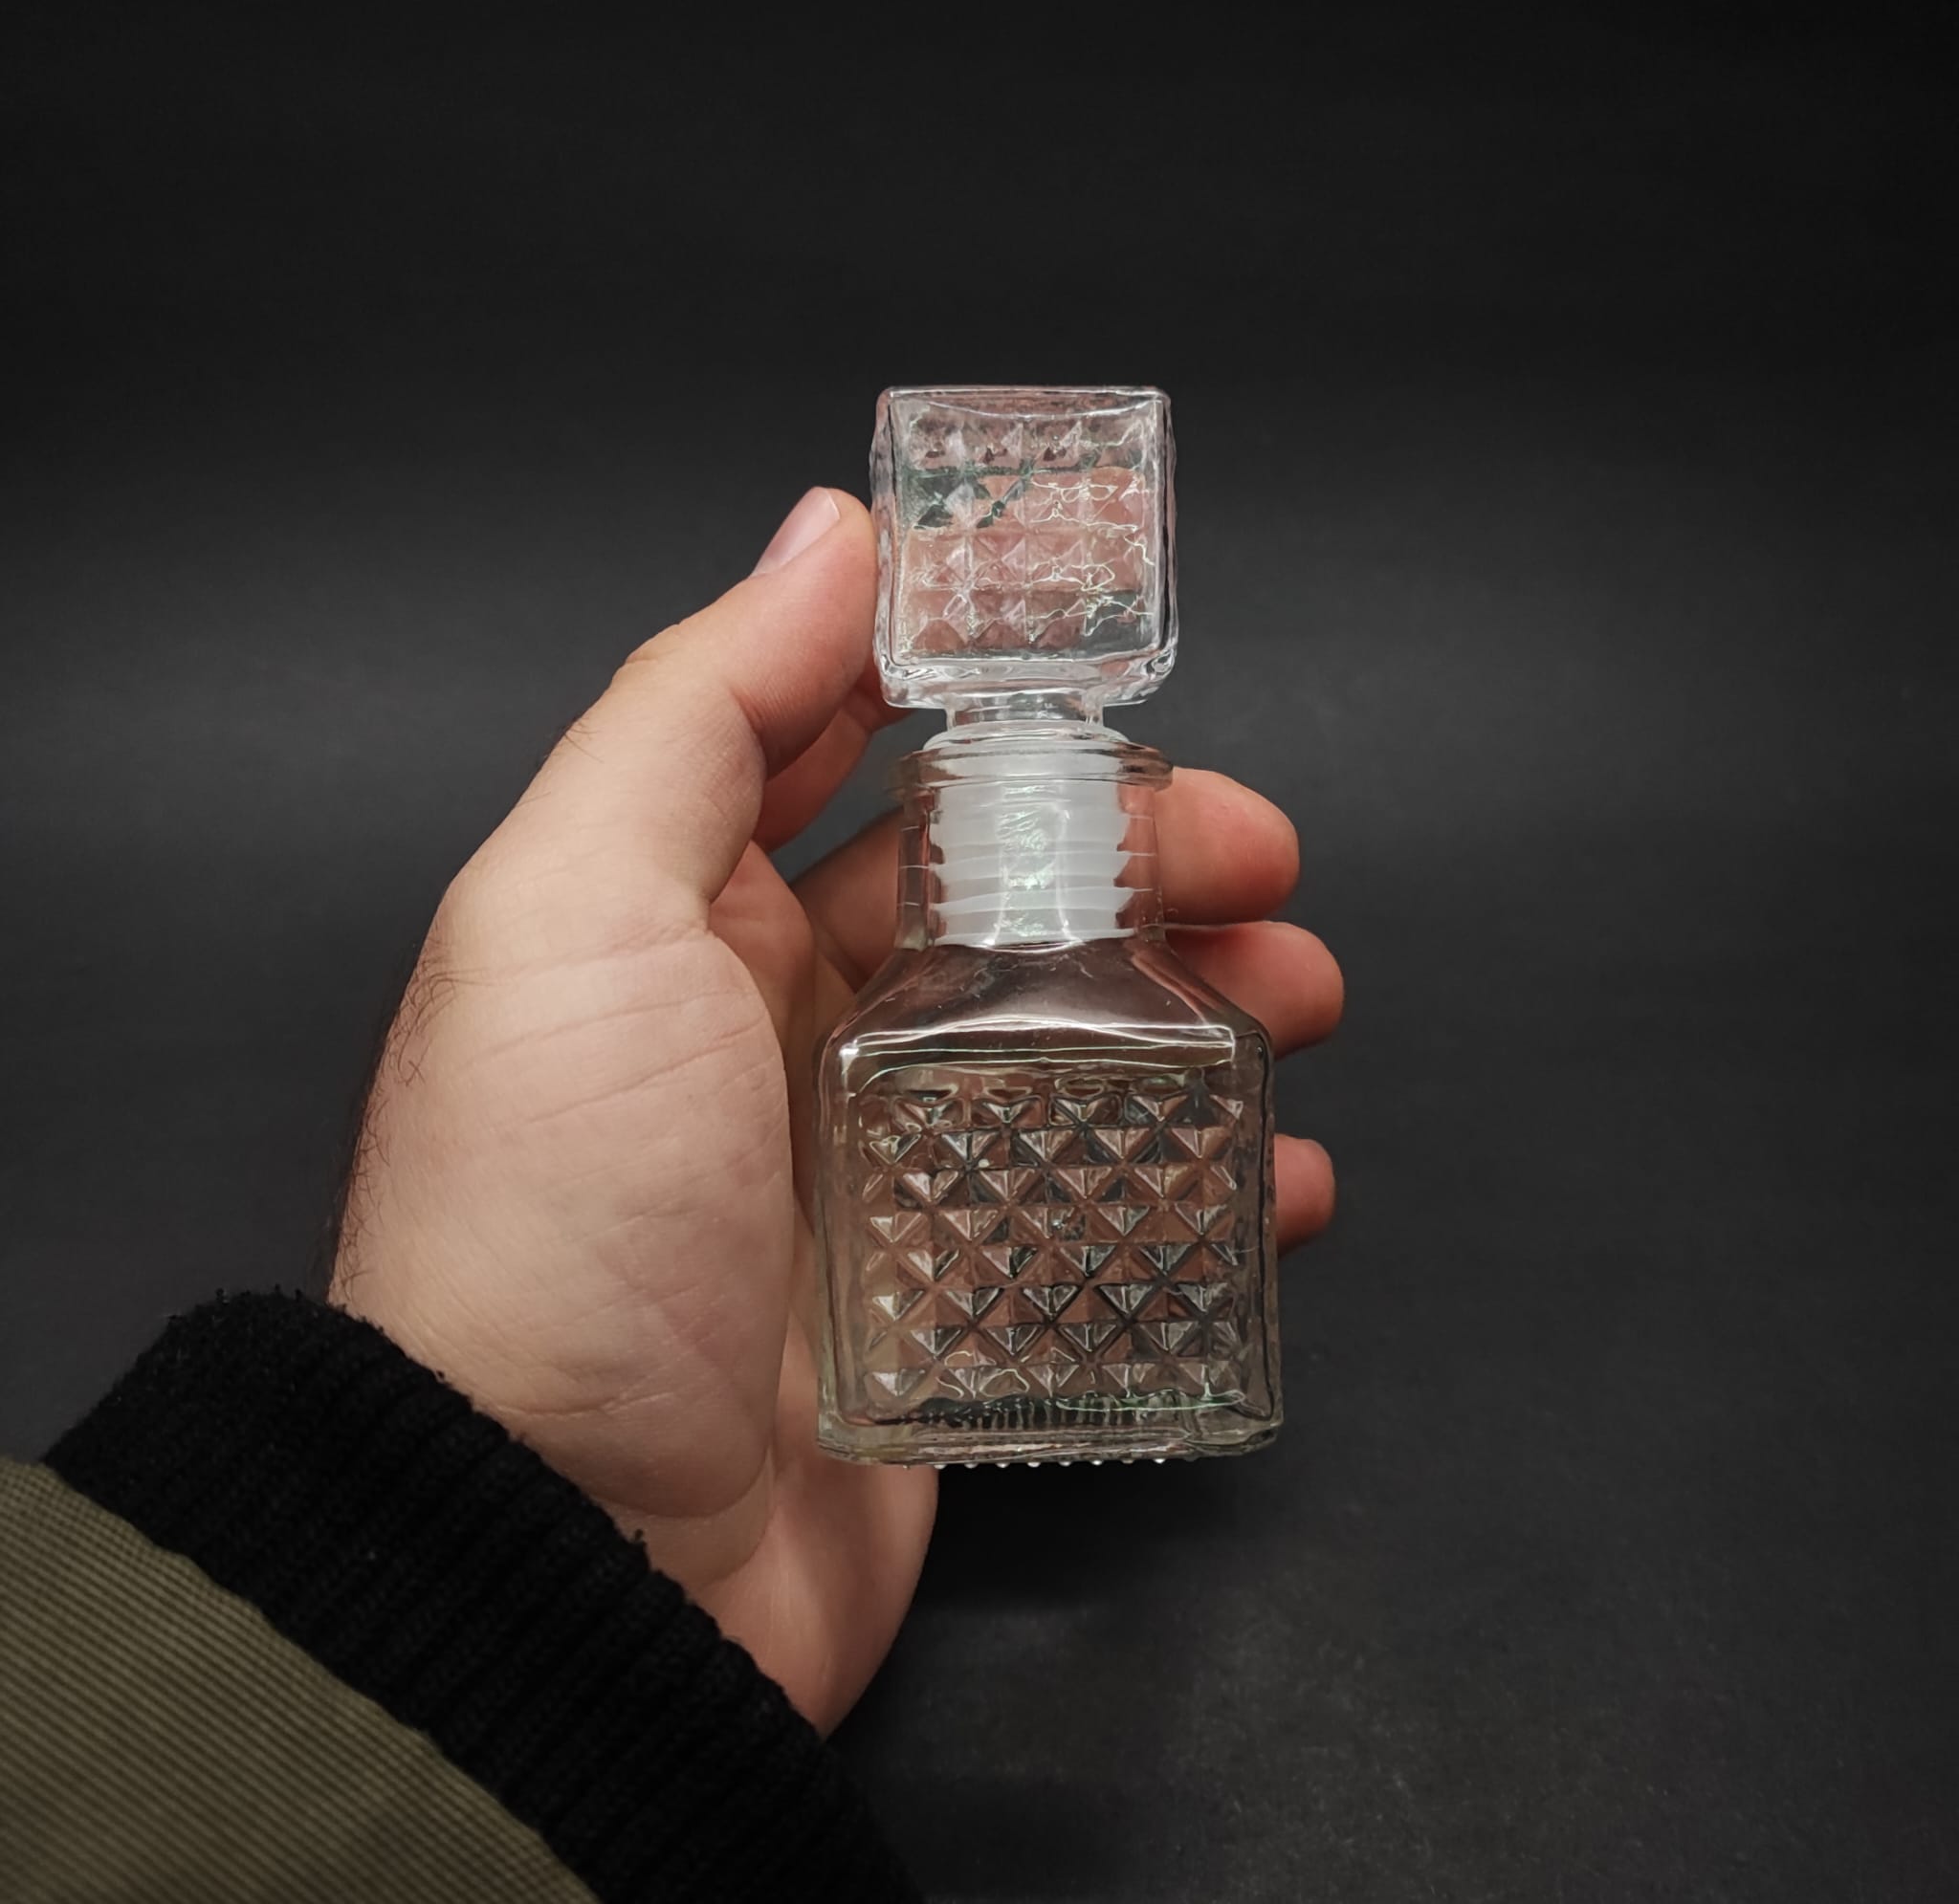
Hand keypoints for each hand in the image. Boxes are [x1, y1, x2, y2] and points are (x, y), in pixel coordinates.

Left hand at [329, 487, 1342, 1731]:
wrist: (561, 1561)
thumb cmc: (552, 1222)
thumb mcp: (574, 915)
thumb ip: (696, 712)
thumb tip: (823, 533)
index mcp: (685, 910)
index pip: (851, 737)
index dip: (978, 661)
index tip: (1112, 611)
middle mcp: (777, 1022)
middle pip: (997, 883)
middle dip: (1138, 842)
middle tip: (1261, 853)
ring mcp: (872, 1163)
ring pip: (1071, 1031)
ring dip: (1201, 996)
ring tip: (1304, 996)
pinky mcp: (945, 1298)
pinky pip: (1098, 1207)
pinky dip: (1201, 1181)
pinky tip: (1281, 1176)